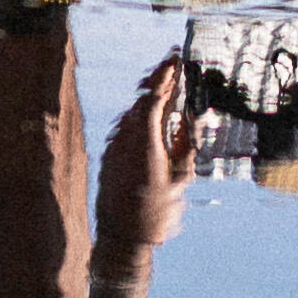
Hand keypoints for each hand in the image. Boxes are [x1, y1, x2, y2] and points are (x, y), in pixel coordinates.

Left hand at [94, 56, 204, 260]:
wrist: (121, 237)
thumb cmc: (155, 214)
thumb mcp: (179, 182)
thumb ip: (184, 147)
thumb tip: (188, 120)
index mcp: (146, 143)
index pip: (154, 99)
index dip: (165, 76)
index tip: (176, 59)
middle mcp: (126, 139)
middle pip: (142, 100)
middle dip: (158, 80)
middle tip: (173, 65)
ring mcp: (115, 145)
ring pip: (133, 112)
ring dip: (149, 99)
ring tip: (166, 86)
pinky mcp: (110, 154)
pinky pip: (126, 127)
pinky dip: (140, 116)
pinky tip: (150, 116)